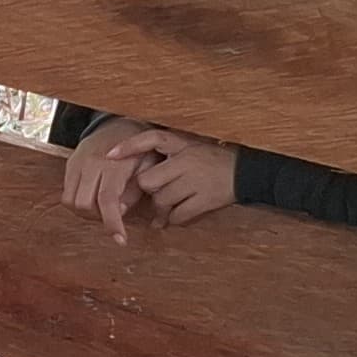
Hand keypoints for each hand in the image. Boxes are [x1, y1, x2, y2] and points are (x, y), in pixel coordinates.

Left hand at [59, 121, 238, 238]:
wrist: (247, 172)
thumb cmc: (212, 160)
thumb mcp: (190, 149)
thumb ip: (165, 158)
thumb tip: (137, 179)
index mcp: (183, 144)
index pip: (151, 138)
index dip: (129, 146)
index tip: (108, 155)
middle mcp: (188, 161)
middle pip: (149, 180)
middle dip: (148, 190)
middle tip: (155, 193)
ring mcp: (197, 181)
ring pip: (161, 200)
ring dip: (161, 207)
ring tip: (169, 205)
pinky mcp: (206, 199)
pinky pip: (179, 215)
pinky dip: (175, 218)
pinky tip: (178, 215)